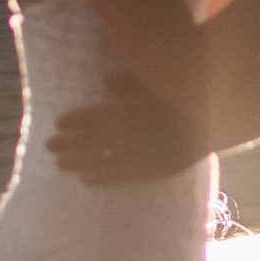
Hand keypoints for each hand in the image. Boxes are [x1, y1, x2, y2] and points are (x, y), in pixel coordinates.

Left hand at [48, 79, 204, 185]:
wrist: (211, 127)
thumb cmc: (184, 100)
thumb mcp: (156, 85)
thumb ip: (129, 84)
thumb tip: (103, 81)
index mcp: (125, 112)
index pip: (92, 117)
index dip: (73, 121)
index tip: (57, 123)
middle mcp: (125, 136)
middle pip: (89, 141)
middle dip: (67, 143)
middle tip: (48, 146)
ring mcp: (134, 156)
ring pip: (98, 161)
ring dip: (76, 163)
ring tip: (59, 165)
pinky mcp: (145, 172)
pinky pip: (117, 177)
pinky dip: (99, 178)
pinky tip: (85, 180)